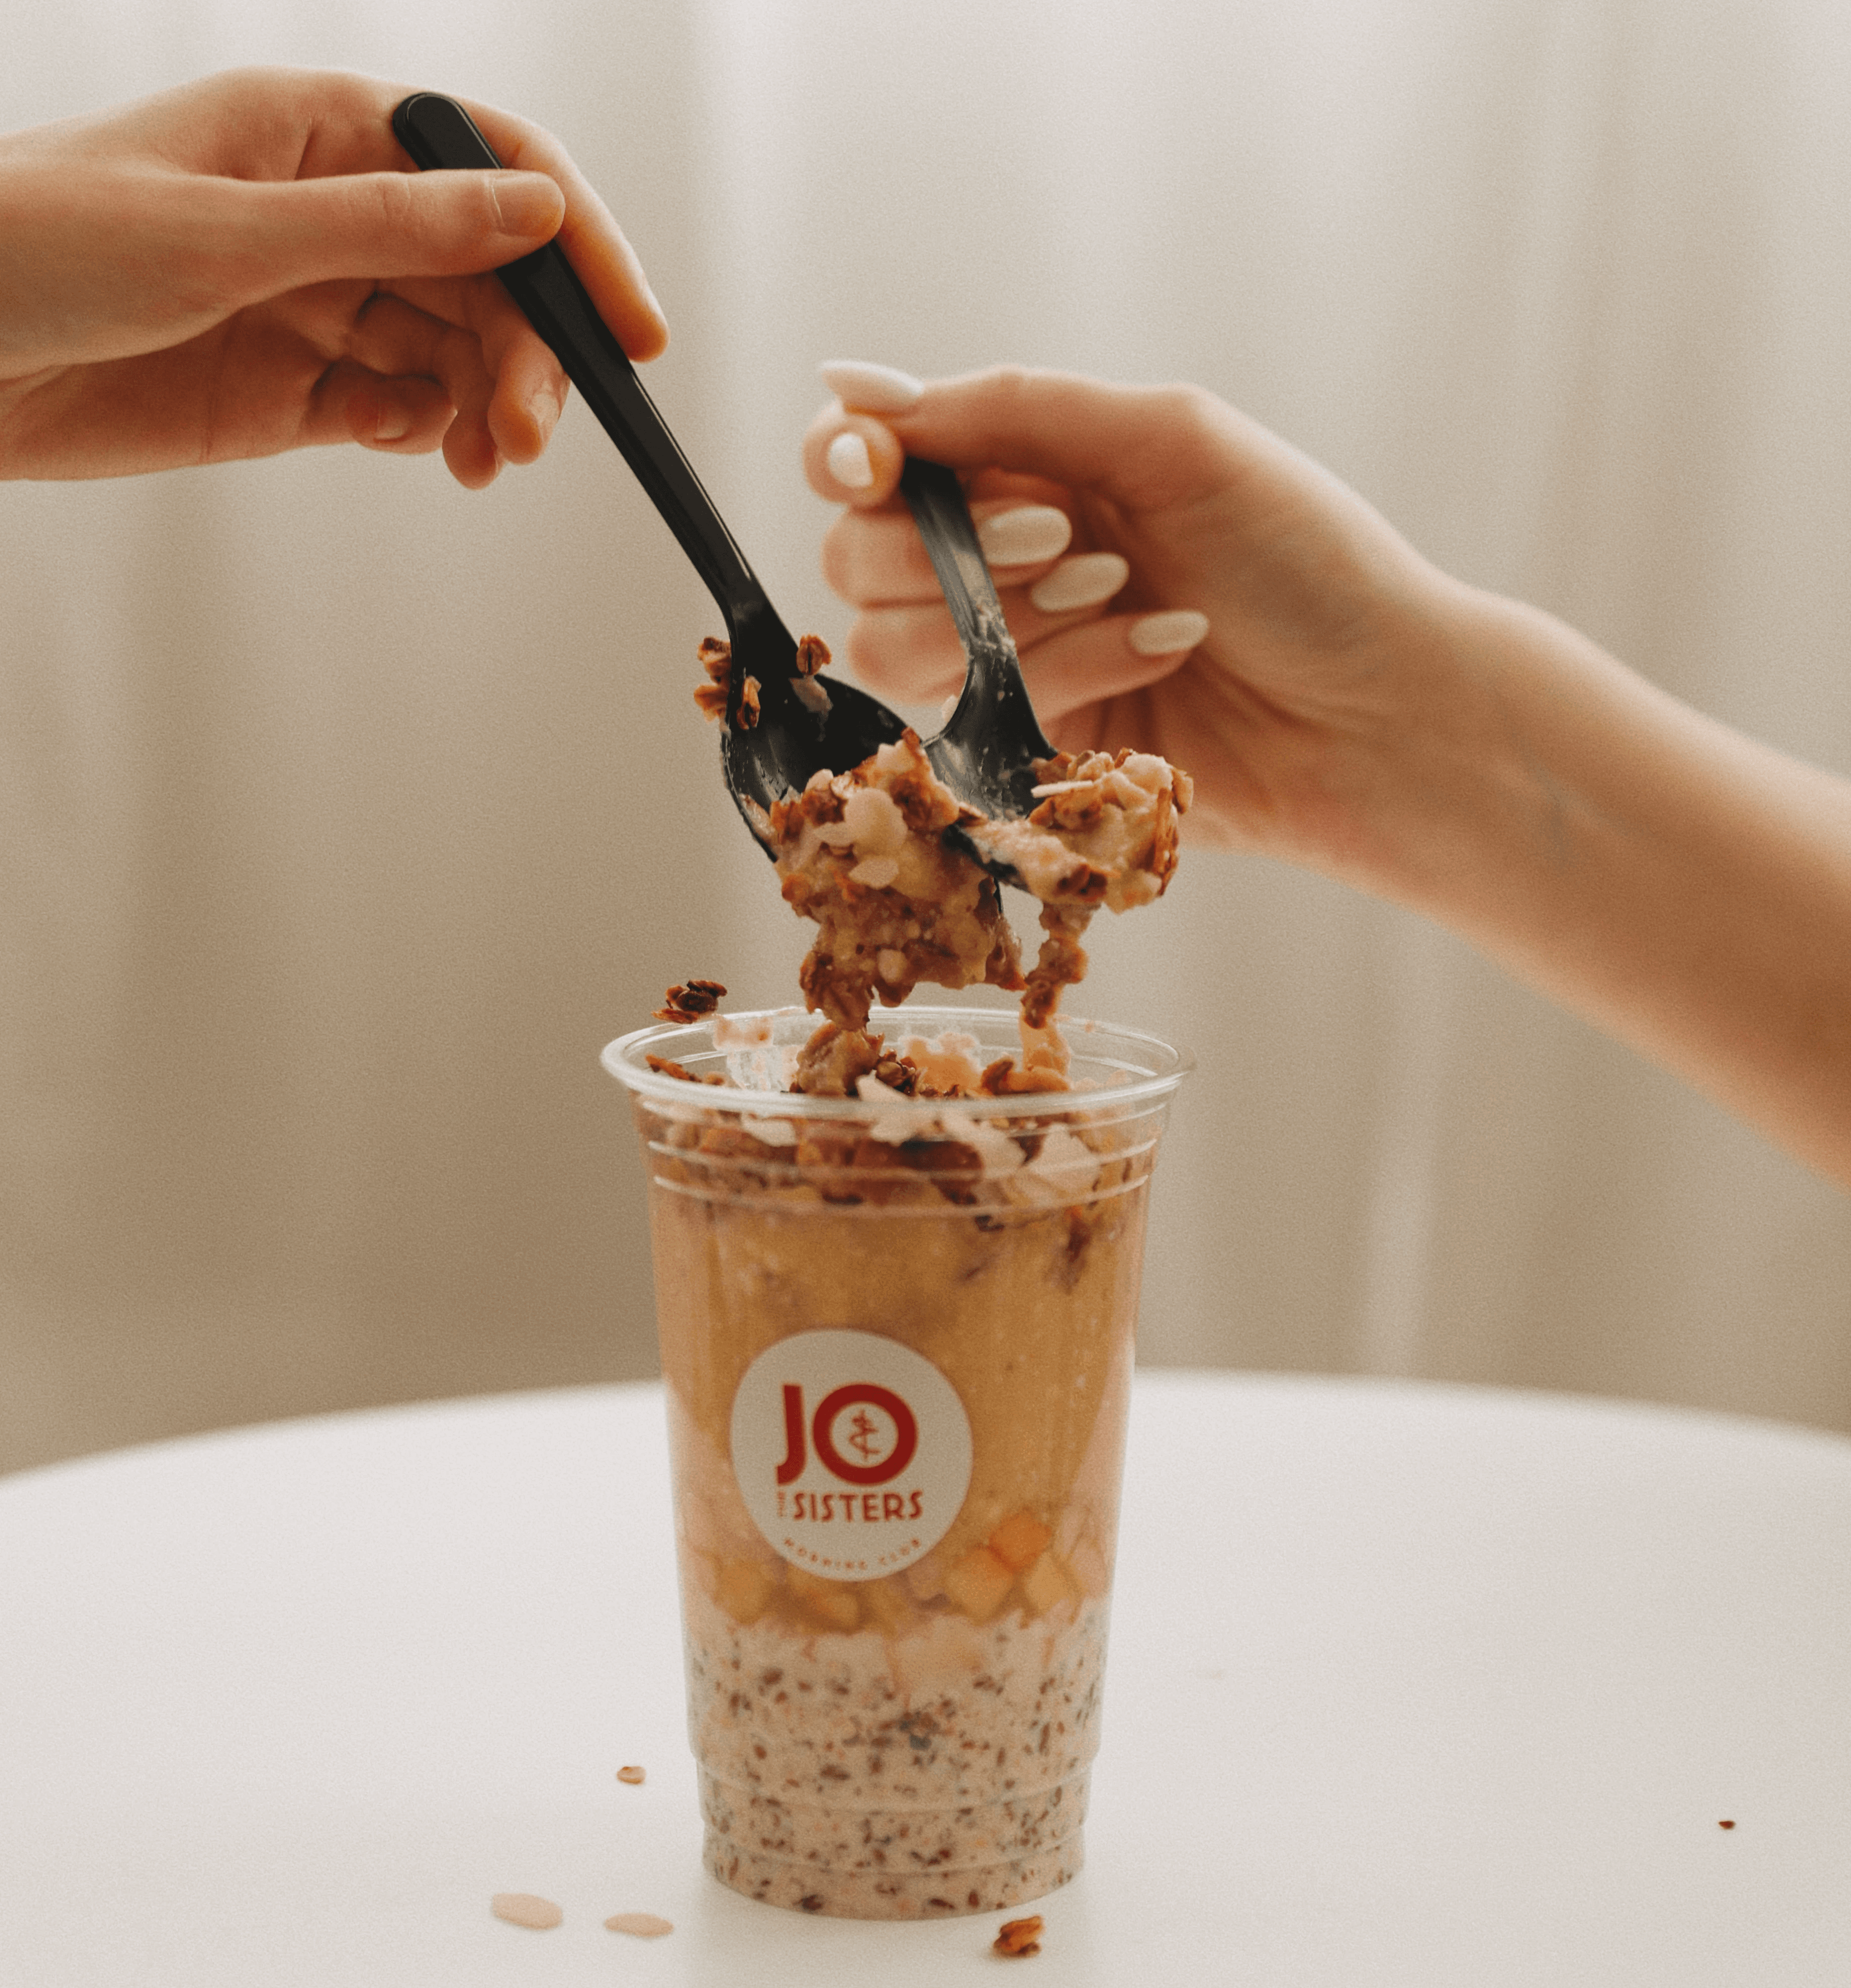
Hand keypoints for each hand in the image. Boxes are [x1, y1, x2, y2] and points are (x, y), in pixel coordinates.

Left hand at [0, 67, 667, 484]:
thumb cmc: (40, 244)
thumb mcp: (231, 231)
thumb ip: (393, 228)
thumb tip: (532, 208)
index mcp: (320, 133)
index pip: (492, 167)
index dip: (575, 241)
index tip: (631, 328)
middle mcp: (332, 215)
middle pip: (487, 277)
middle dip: (526, 354)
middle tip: (526, 435)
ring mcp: (317, 303)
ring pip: (452, 350)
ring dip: (485, 404)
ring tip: (479, 459)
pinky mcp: (294, 388)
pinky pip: (396, 405)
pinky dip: (420, 429)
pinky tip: (409, 442)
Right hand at [808, 365, 1850, 1186]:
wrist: (1380, 707)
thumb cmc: (1300, 557)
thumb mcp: (1167, 439)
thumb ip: (1010, 407)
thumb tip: (850, 382)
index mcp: (1023, 467)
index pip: (862, 460)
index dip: (849, 461)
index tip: (884, 468)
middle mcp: (995, 564)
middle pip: (854, 563)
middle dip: (949, 548)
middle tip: (1066, 537)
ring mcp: (1006, 664)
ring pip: (893, 652)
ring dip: (1010, 619)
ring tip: (1126, 598)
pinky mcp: (1028, 752)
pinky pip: (970, 721)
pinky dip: (1065, 675)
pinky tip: (1159, 653)